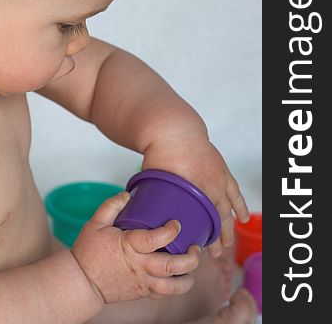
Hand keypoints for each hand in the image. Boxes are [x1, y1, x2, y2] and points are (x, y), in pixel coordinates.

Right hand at [71, 191, 200, 303]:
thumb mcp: (95, 223)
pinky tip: (178, 277)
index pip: (157, 239)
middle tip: (195, 247)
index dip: (171, 230)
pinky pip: (163, 294)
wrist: (81, 282)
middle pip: (172, 266)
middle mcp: (140, 266)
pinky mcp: (142, 292)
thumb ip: (111, 206)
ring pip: (173, 287)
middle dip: (190, 258)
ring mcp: (142, 282)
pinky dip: (175, 287)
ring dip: (187, 278)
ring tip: (192, 267)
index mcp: (130, 247)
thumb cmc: (88, 252)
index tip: (176, 223)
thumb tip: (127, 195)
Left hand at [142, 134, 249, 257]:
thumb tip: (140, 213)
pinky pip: (235, 191)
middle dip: (216, 238)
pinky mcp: (222, 169)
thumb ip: (151, 196)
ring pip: (228, 208)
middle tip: (214, 254)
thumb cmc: (160, 151)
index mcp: (192, 191)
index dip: (201, 237)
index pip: (200, 221)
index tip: (197, 249)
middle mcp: (209, 186)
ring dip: (228, 226)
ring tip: (228, 243)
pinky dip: (239, 205)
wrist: (173, 128)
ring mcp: (218, 178)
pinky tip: (242, 217)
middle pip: (216, 218)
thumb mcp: (152, 178)